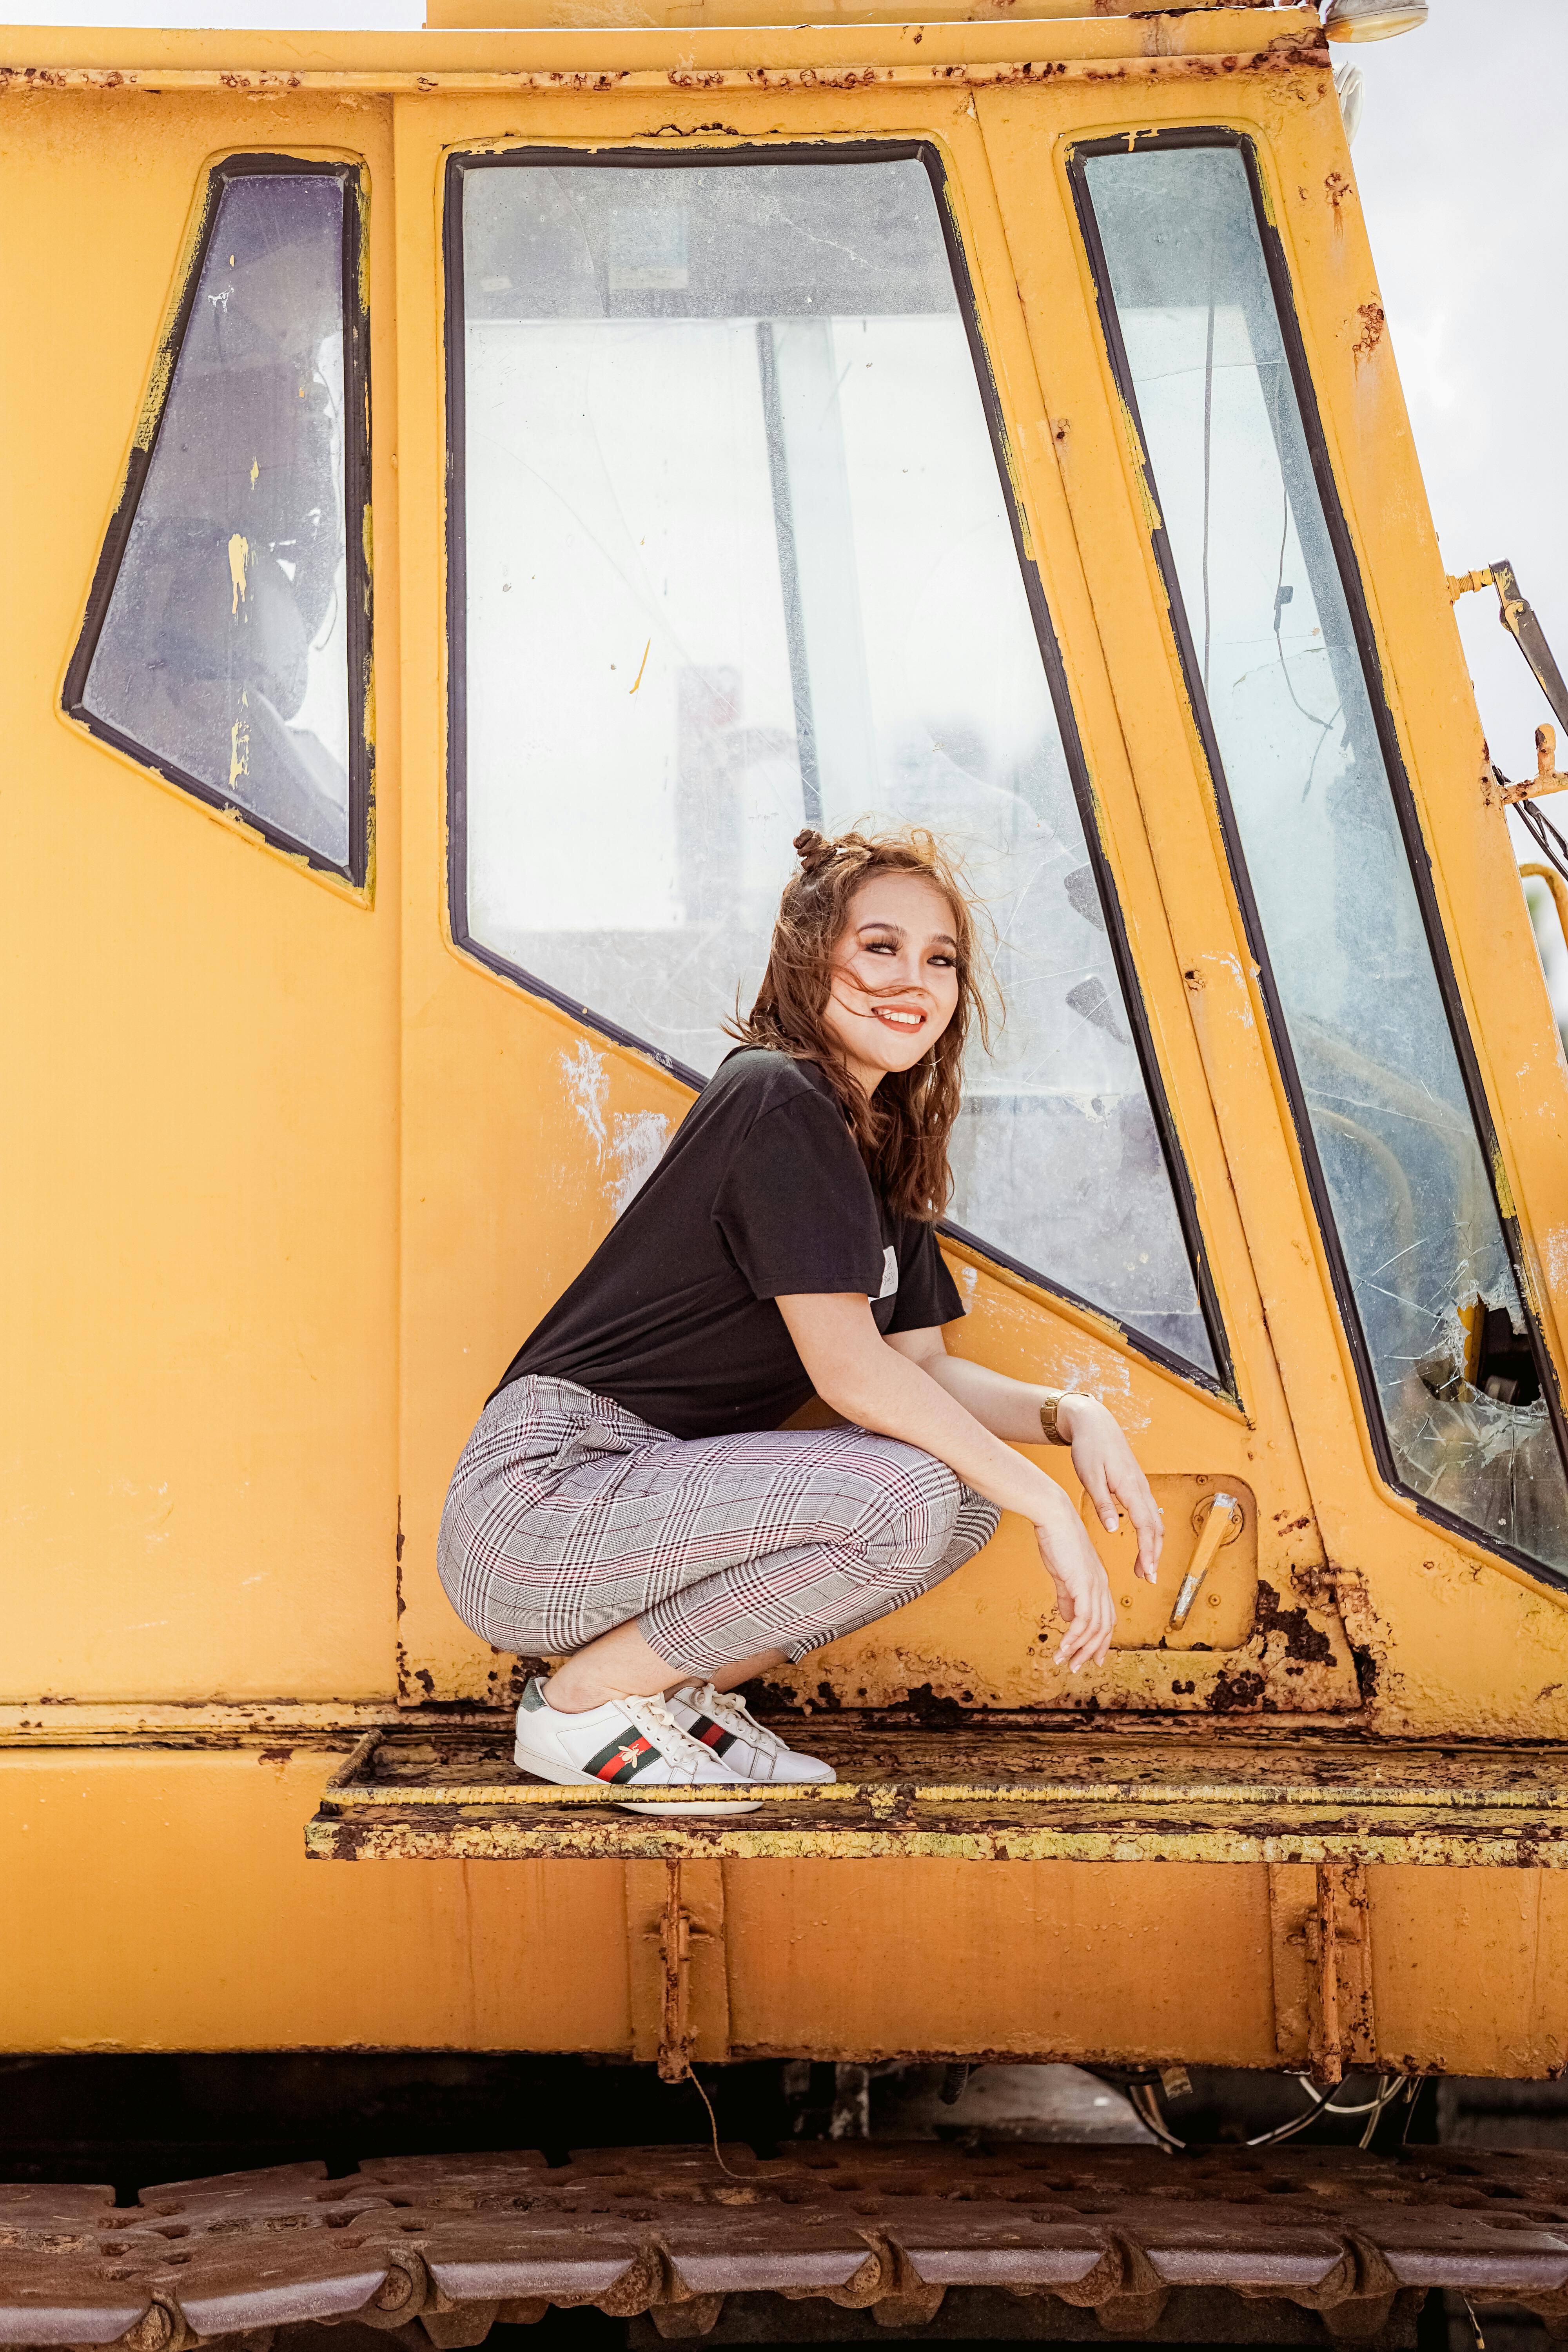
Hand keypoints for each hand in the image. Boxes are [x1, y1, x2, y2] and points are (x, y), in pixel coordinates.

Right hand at [1034, 1506, 1115, 1671]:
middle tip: (1076, 1667)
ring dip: (1080, 1648)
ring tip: (1065, 1661)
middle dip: (1091, 1651)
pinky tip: (1063, 1647)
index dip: (1101, 1641)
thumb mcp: (1063, 1572)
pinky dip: (1074, 1637)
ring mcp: (1094, 1585)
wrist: (1053, 1516)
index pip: (1106, 1618)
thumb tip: (1068, 1617)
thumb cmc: (1057, 1539)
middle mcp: (1101, 1585)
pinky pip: (1083, 1619)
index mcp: (1098, 1582)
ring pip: (1095, 1627)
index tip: (1092, 1658)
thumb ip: (1067, 1595)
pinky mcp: (1083, 1584)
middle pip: (1104, 1628)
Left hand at [1058, 1394, 1161, 1583]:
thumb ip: (1102, 1504)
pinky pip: (1149, 1513)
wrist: (1094, 1423)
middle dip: (1155, 1555)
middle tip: (1148, 1578)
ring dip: (1153, 1546)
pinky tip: (1143, 1544)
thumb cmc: (1089, 1448)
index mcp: (1131, 1487)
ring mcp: (1141, 1487)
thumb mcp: (1090, 1477)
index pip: (1146, 1526)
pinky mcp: (1136, 1486)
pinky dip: (1150, 1533)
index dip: (1148, 1551)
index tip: (1147, 1572)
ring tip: (1144, 1568)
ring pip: (1155, 1521)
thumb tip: (1112, 1530)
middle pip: (1156, 1528)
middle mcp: (1141, 1488)